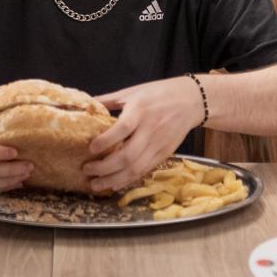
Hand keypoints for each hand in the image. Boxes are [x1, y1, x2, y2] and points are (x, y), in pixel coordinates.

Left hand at [82, 76, 204, 191]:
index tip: (91, 148)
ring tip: (96, 184)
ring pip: (136, 168)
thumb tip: (84, 105)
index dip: (106, 141)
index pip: (123, 129)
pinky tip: (114, 184)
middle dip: (105, 167)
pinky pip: (144, 171)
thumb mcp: (132, 92)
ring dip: (114, 180)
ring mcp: (159, 145)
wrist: (191, 101)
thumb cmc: (158, 94)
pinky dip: (128, 180)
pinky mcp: (164, 154)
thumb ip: (108, 100)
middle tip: (87, 170)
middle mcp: (151, 129)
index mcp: (141, 110)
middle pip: (128, 156)